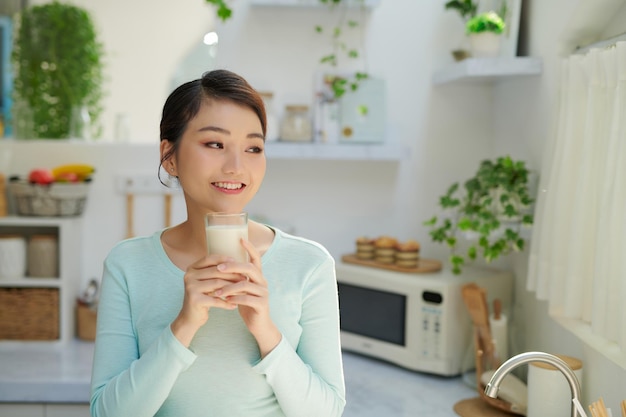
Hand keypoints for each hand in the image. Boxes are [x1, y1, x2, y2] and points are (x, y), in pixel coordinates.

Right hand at [170, 254, 242, 346]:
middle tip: (245, 278)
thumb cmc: (203, 296)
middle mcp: (189, 276)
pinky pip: (215, 300)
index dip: (224, 259)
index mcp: (191, 268)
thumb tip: (236, 262)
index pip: (210, 259)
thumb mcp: (207, 281)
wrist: (190, 317)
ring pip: (217, 284)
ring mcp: (191, 287)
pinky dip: (226, 303)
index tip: (238, 263)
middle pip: (216, 272)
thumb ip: (215, 271)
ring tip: (243, 291)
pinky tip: (235, 305)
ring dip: (232, 288)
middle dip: (232, 275)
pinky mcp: (194, 300)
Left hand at [215, 239, 280, 356]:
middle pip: (250, 268)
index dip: (249, 248)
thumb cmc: (247, 304)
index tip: (240, 239)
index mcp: (258, 276)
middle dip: (233, 267)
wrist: (259, 325)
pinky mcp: (262, 305)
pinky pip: (247, 299)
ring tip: (217, 292)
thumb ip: (237, 277)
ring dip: (229, 287)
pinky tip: (225, 301)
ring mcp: (264, 293)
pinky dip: (234, 299)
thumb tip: (220, 264)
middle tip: (218, 269)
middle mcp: (263, 282)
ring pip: (246, 285)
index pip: (256, 258)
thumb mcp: (242, 289)